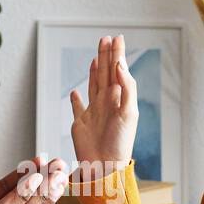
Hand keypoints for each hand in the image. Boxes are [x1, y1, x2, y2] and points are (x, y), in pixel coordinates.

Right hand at [68, 34, 137, 181]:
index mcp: (119, 99)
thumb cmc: (119, 142)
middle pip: (106, 74)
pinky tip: (75, 92)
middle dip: (106, 56)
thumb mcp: (128, 112)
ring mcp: (93, 112)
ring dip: (95, 71)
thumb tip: (120, 64)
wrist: (104, 165)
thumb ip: (127, 87)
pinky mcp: (80, 123)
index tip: (116, 37)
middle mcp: (107, 103)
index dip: (117, 54)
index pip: (118, 70)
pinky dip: (75, 99)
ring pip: (93, 85)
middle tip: (105, 38)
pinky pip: (77, 108)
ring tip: (96, 56)